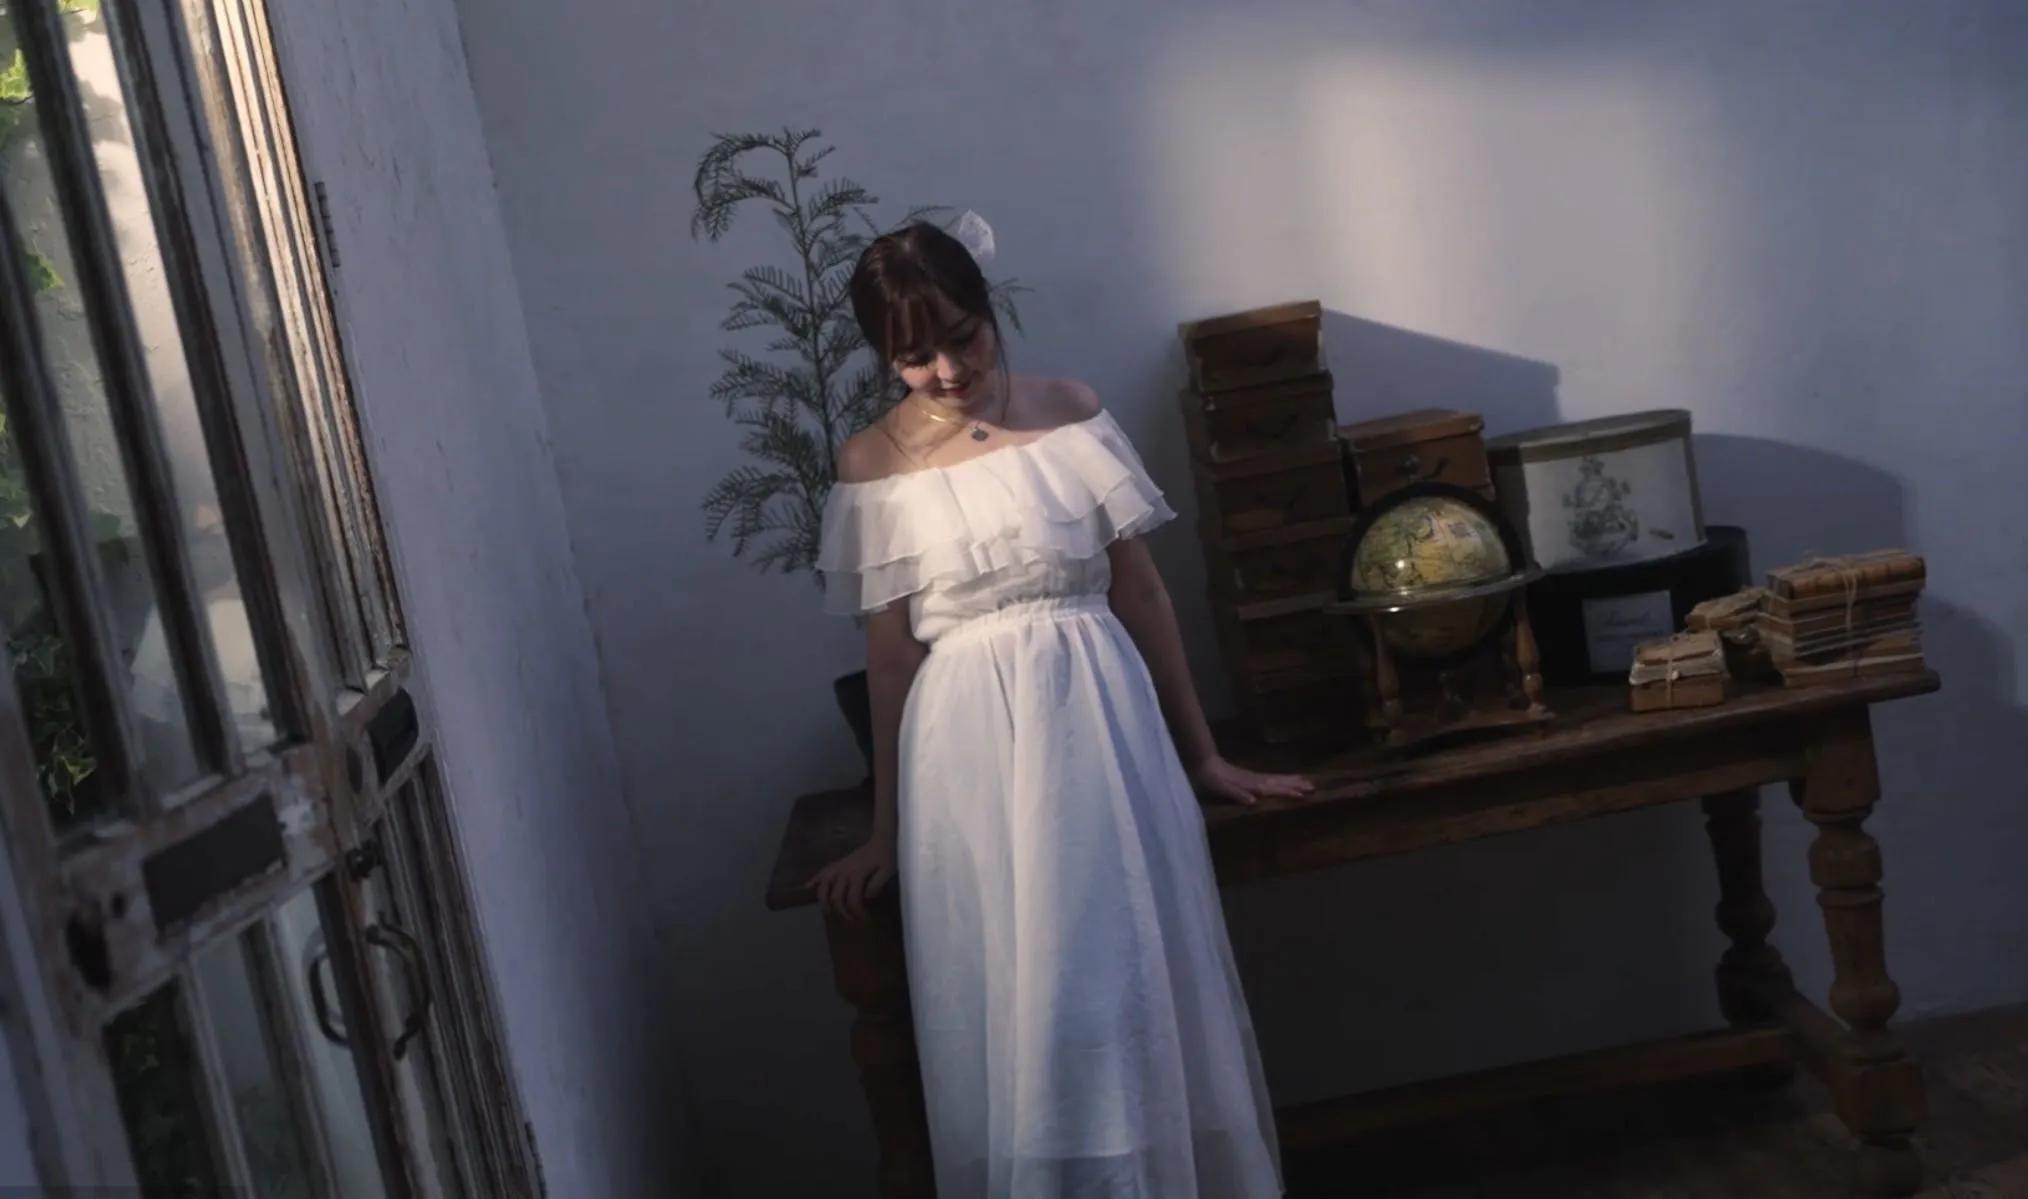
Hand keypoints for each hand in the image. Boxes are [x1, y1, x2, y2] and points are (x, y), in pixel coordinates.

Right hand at [805, 831, 897, 921]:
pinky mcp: (836, 864)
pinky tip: (806, 888)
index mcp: (856, 873)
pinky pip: (821, 873)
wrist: (881, 840)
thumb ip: (876, 885)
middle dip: (843, 912)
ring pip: (823, 886)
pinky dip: (813, 880)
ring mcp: (837, 867)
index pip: (853, 899)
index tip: (866, 920)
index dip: (858, 913)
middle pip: (836, 897)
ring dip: (823, 901)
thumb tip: (865, 898)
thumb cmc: (886, 856)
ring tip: (828, 912)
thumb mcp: (887, 871)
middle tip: (852, 921)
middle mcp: (843, 871)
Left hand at [1191, 755, 1314, 806]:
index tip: (1302, 794)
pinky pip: (1272, 779)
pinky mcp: (1252, 777)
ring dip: (1292, 781)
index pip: (1273, 789)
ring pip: (1277, 779)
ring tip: (1307, 781)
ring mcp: (1255, 778)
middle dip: (1296, 785)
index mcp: (1251, 785)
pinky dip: (1282, 779)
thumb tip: (1253, 801)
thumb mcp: (1221, 787)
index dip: (1287, 791)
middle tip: (1314, 786)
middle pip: (1279, 782)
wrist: (1206, 764)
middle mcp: (1256, 780)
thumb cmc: (1213, 779)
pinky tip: (1286, 780)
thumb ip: (1236, 793)